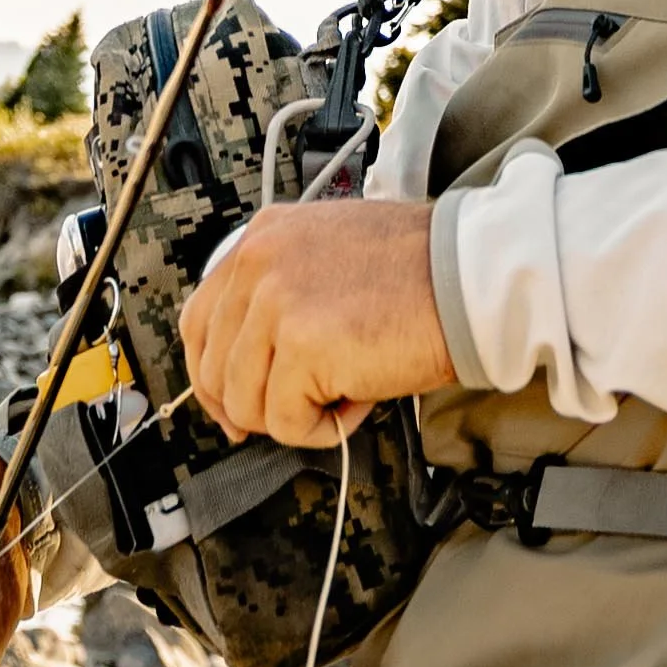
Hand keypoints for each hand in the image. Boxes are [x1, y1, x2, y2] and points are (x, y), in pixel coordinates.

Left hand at [180, 198, 455, 448]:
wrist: (469, 278)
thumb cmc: (419, 272)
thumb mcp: (329, 257)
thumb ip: (280, 295)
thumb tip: (245, 370)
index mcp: (262, 238)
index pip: (198, 320)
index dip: (212, 375)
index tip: (234, 403)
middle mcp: (259, 263)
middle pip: (214, 369)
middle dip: (255, 405)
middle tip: (302, 408)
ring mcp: (276, 303)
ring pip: (246, 403)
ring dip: (295, 414)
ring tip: (346, 390)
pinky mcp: (302, 345)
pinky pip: (287, 422)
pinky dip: (323, 428)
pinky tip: (360, 397)